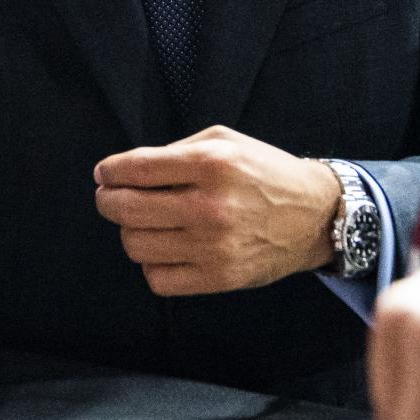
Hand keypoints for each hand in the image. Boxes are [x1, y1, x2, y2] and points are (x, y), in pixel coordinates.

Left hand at [92, 126, 339, 294]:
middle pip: (126, 210)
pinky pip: (158, 279)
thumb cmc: (266, 173)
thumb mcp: (225, 140)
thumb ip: (176, 151)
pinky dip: (152, 264)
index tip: (104, 174)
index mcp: (212, 164)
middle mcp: (211, 206)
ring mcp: (214, 246)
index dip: (109, 171)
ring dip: (130, 232)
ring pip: (136, 246)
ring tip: (144, 222)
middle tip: (111, 196)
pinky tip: (165, 248)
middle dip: (108, 200)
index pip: (135, 169)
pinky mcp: (219, 277)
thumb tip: (125, 170)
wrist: (315, 216)